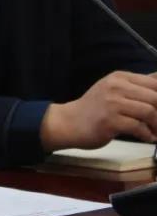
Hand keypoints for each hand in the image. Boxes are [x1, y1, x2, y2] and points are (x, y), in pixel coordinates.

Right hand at [40, 70, 156, 149]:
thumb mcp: (114, 89)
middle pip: (154, 97)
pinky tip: (147, 138)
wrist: (68, 122)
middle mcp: (115, 87)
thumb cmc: (95, 108)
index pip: (154, 83)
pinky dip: (147, 135)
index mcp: (119, 77)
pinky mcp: (109, 121)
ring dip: (156, 126)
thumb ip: (137, 86)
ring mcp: (111, 103)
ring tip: (155, 132)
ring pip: (148, 111)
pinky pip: (138, 127)